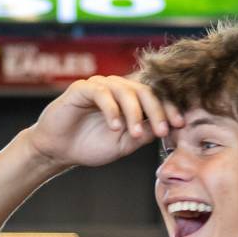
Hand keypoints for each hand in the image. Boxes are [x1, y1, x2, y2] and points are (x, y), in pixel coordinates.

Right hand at [22, 76, 184, 171]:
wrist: (58, 150)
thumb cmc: (90, 146)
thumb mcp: (124, 145)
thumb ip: (144, 134)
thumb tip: (168, 127)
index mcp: (130, 100)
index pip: (155, 97)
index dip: (169, 108)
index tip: (179, 125)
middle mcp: (117, 88)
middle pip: (145, 91)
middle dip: (157, 110)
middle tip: (162, 130)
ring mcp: (100, 86)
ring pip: (126, 91)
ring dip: (134, 113)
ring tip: (134, 134)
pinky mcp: (82, 88)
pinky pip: (102, 93)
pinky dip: (111, 110)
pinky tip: (115, 127)